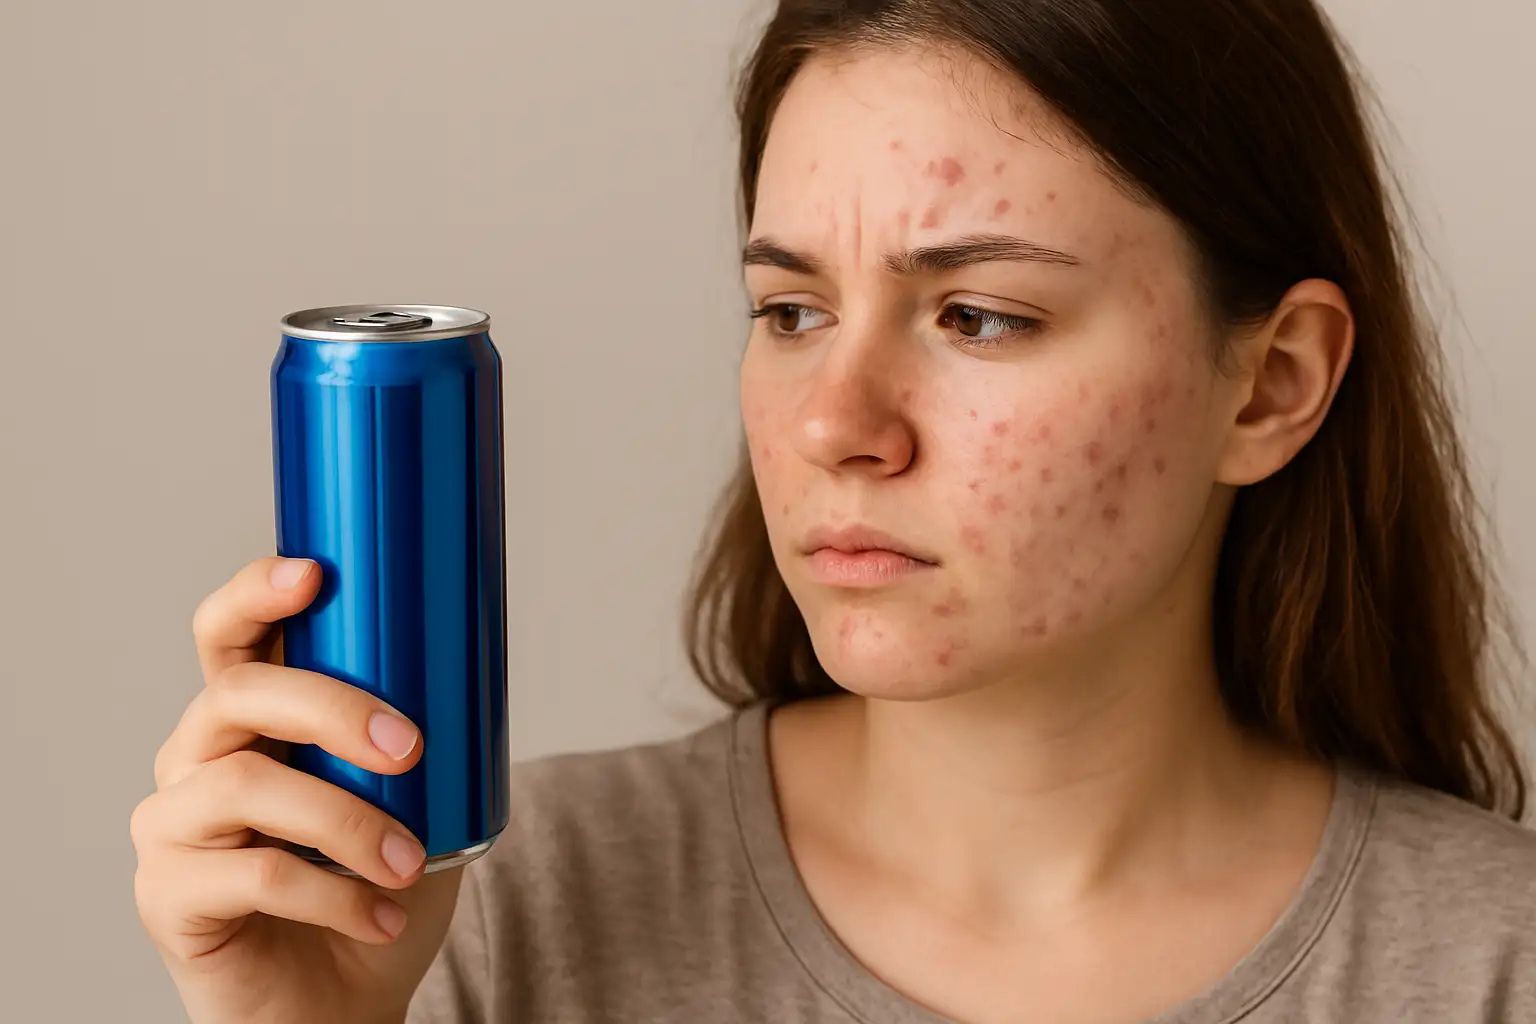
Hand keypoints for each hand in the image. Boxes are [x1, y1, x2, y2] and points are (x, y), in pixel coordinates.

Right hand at [130, 556, 463, 1023]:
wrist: (341, 1003)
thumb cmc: (374, 889)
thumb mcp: (416, 801)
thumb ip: (422, 738)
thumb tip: (481, 665)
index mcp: (249, 721)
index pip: (228, 636)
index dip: (257, 593)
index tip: (314, 573)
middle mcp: (195, 759)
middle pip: (238, 692)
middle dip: (333, 707)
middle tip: (412, 747)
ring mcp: (173, 827)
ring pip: (244, 784)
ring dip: (347, 819)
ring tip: (409, 859)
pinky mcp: (168, 897)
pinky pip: (253, 875)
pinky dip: (336, 895)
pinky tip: (384, 915)